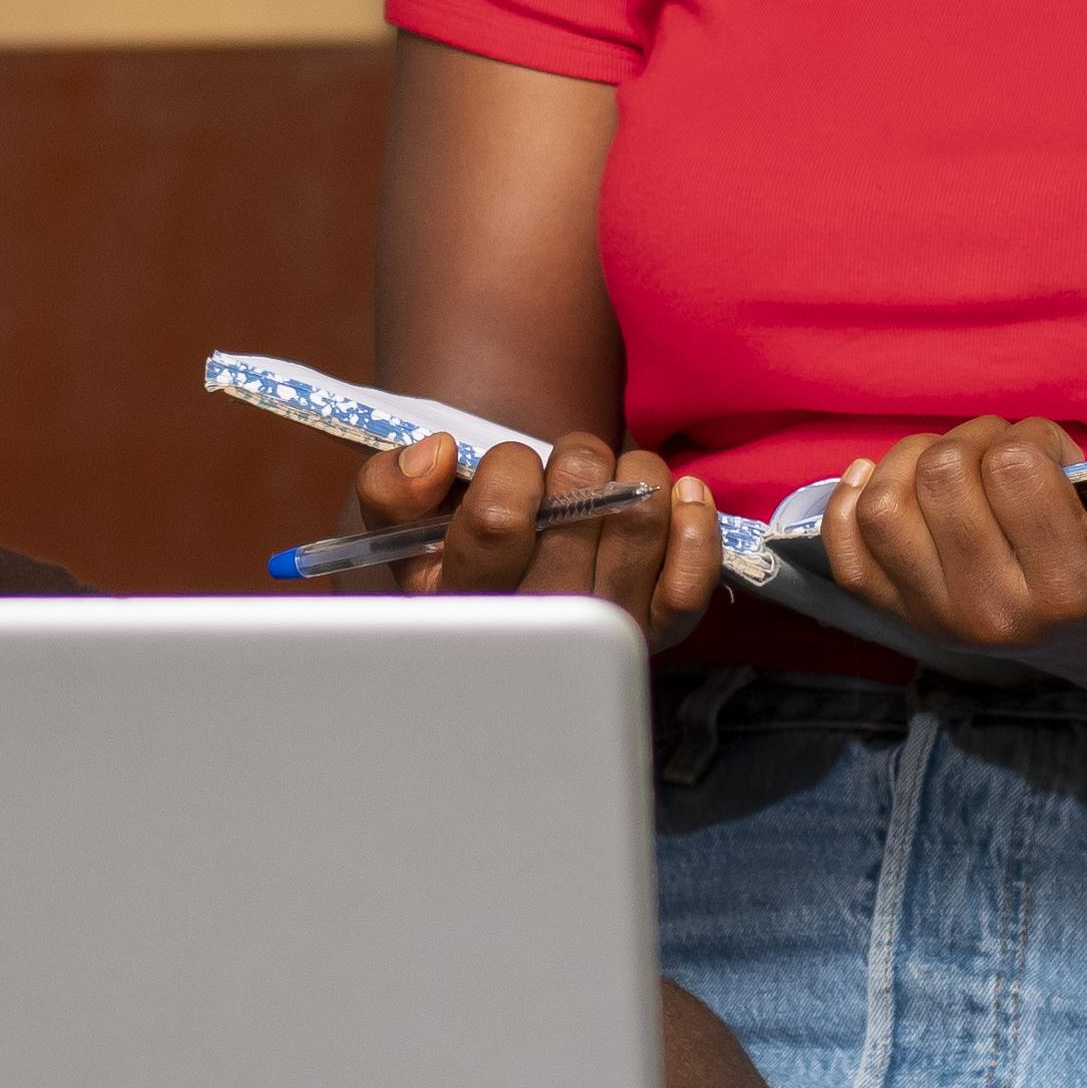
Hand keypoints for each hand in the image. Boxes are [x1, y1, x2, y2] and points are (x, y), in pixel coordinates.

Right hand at [347, 431, 722, 648]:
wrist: (499, 587)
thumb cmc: (444, 545)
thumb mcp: (393, 522)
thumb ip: (391, 485)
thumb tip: (440, 455)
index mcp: (463, 604)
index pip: (500, 518)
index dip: (510, 466)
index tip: (512, 464)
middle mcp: (536, 628)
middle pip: (580, 512)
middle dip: (577, 459)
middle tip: (569, 460)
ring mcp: (600, 632)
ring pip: (639, 524)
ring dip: (636, 472)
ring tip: (616, 470)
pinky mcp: (656, 631)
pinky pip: (692, 580)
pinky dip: (695, 523)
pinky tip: (680, 493)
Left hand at [815, 421, 1086, 688]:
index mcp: (1068, 593)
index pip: (1015, 467)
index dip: (1038, 438)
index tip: (1063, 458)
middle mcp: (995, 616)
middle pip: (942, 476)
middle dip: (980, 438)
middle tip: (1014, 454)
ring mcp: (941, 622)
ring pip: (885, 506)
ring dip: (918, 457)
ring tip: (967, 464)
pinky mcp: (906, 620)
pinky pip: (848, 552)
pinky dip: (852, 501)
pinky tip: (884, 476)